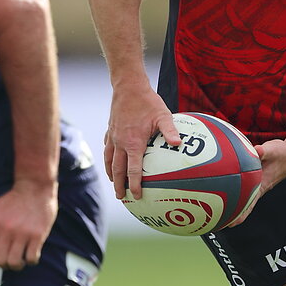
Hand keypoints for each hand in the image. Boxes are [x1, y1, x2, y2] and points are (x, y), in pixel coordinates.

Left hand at [0, 179, 58, 269]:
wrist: (35, 187)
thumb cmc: (13, 200)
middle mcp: (6, 229)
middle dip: (3, 265)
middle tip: (9, 262)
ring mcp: (23, 233)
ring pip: (15, 262)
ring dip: (16, 266)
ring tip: (20, 262)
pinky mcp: (38, 234)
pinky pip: (32, 257)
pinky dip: (31, 261)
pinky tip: (32, 255)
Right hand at [104, 84, 180, 199]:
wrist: (128, 86)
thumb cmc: (148, 101)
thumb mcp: (163, 115)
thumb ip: (170, 130)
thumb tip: (179, 144)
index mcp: (133, 142)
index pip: (133, 170)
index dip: (135, 184)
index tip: (137, 196)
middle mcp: (120, 142)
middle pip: (118, 170)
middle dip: (120, 186)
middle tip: (123, 198)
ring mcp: (113, 137)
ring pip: (109, 161)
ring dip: (111, 175)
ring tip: (114, 185)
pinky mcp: (110, 130)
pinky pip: (106, 149)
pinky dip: (107, 160)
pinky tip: (110, 163)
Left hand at [222, 136, 285, 228]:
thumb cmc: (282, 154)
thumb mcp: (274, 150)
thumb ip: (264, 151)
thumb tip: (256, 150)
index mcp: (261, 186)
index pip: (249, 205)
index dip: (240, 216)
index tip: (230, 224)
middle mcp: (257, 187)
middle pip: (242, 206)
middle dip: (230, 214)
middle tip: (216, 221)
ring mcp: (255, 184)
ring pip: (241, 197)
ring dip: (230, 203)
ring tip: (215, 209)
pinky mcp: (253, 178)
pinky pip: (242, 187)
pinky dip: (232, 189)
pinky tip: (223, 186)